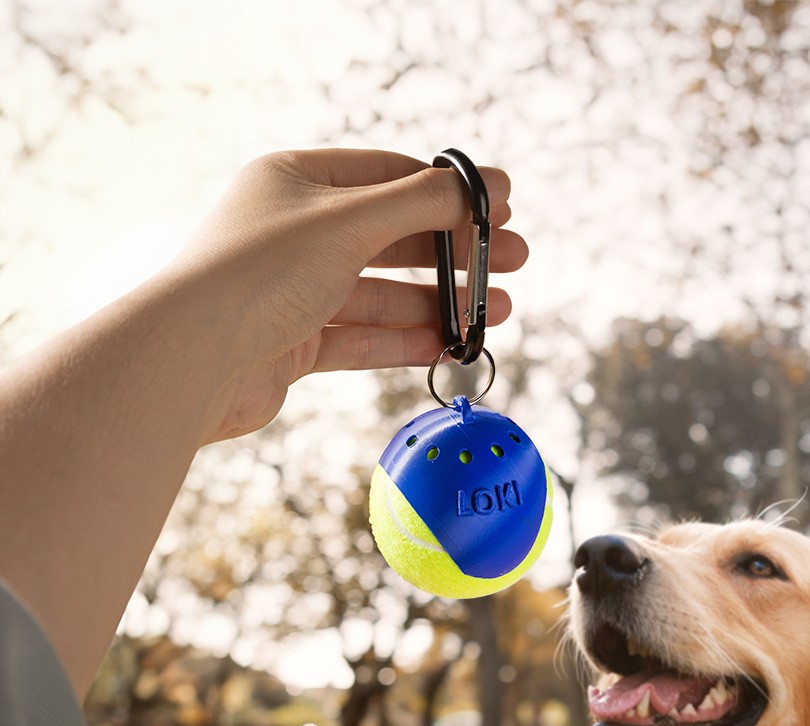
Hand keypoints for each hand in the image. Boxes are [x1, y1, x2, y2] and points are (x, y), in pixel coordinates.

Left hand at [166, 149, 528, 441]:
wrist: (190, 361)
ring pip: (381, 292)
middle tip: (514, 263)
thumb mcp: (349, 222)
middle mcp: (294, 232)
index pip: (388, 175)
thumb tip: (483, 184)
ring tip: (498, 311)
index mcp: (296, 181)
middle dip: (455, 253)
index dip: (448, 192)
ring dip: (440, 302)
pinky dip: (406, 340)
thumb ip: (421, 203)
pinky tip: (450, 343)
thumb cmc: (256, 275)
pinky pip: (362, 337)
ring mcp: (293, 290)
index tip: (500, 208)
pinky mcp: (293, 343)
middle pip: (392, 237)